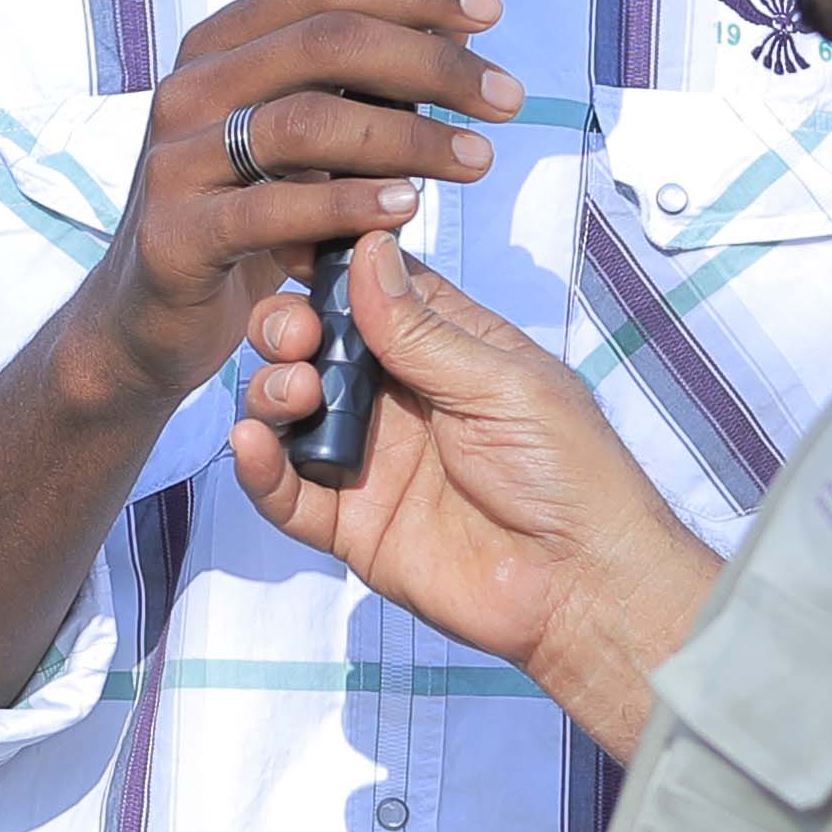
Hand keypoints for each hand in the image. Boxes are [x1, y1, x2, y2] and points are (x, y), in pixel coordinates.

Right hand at [89, 0, 517, 408]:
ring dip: (408, 135)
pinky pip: (273, 210)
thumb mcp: (289, 138)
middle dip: (432, 61)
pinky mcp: (175, 235)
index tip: (488, 13)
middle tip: (504, 96)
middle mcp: (190, 90)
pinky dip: (351, 205)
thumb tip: (448, 37)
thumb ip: (345, 88)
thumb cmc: (240, 218)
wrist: (147, 315)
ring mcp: (175, 161)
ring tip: (474, 158)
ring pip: (305, 120)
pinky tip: (408, 208)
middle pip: (325, 41)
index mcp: (220, 47)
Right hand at [225, 236, 718, 757]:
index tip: (290, 246)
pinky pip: (284, 492)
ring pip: (286, 411)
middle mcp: (395, 399)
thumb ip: (422, 329)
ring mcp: (366, 460)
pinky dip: (257, 466)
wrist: (578, 584)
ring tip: (295, 395)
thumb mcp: (501, 384)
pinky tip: (253, 444)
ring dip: (270, 390)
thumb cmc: (567, 473)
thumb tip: (368, 248)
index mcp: (442, 352)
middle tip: (298, 337)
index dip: (328, 267)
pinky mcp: (347, 522)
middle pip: (313, 344)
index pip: (370, 292)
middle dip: (286, 328)